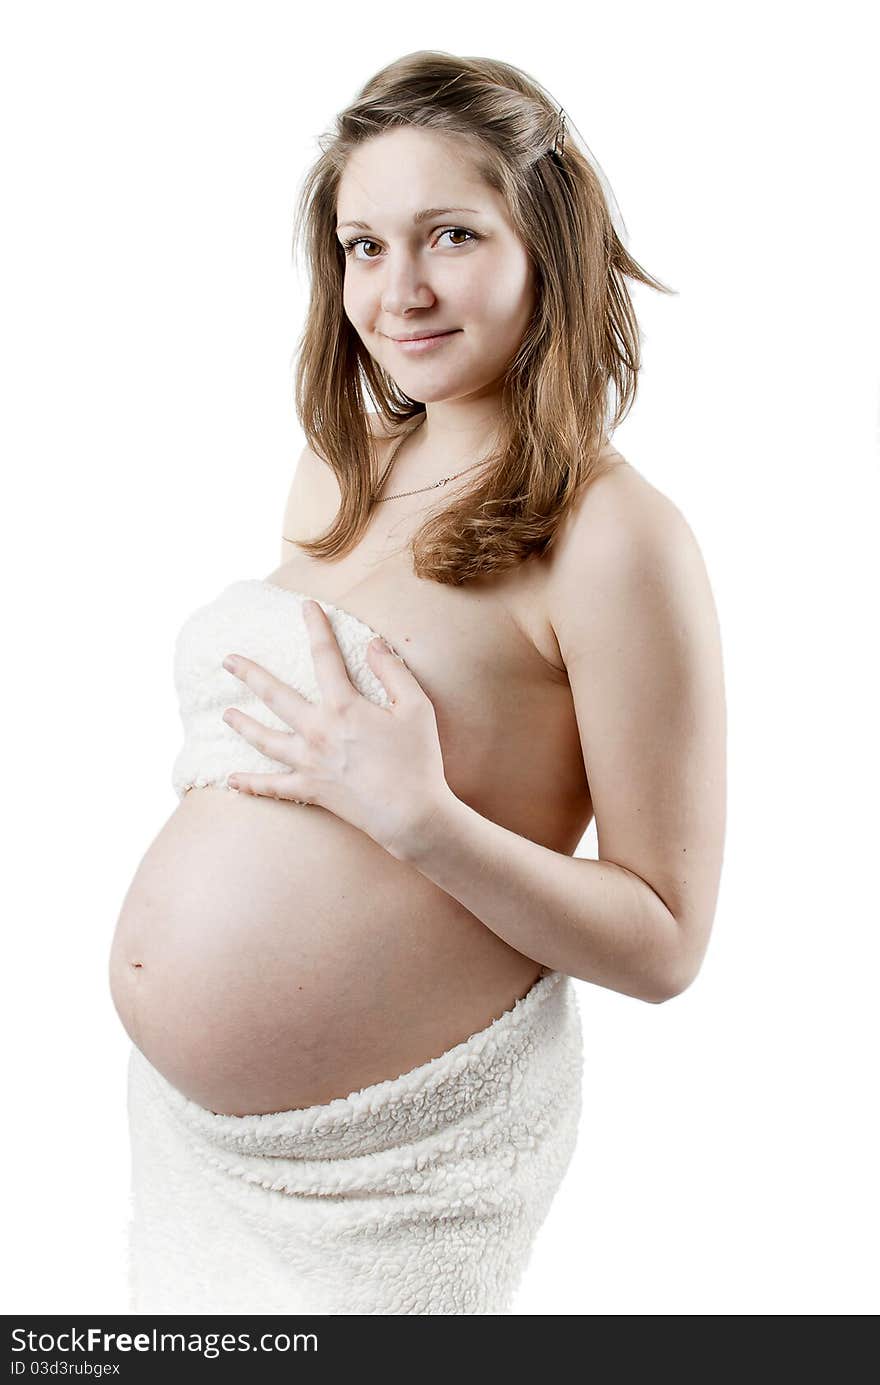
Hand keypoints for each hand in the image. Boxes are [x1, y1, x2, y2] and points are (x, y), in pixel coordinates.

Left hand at [220, 599, 450, 859]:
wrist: (411, 814)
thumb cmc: (418, 760)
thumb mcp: (416, 708)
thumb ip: (393, 671)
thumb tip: (374, 643)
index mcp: (344, 707)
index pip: (325, 656)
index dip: (316, 627)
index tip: (305, 606)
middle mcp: (318, 731)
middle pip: (276, 696)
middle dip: (250, 675)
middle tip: (228, 660)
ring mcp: (310, 763)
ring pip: (266, 740)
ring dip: (243, 725)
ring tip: (226, 714)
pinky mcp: (311, 790)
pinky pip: (273, 787)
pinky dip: (250, 784)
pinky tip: (231, 780)